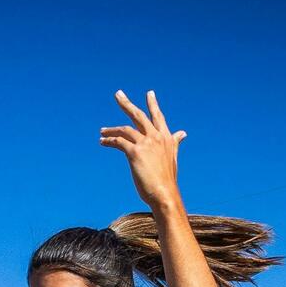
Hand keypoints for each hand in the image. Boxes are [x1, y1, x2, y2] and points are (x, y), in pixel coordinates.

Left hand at [100, 90, 183, 212]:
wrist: (165, 193)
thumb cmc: (167, 180)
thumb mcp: (173, 157)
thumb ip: (175, 143)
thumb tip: (183, 133)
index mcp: (166, 138)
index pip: (158, 117)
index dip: (153, 104)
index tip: (149, 93)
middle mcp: (157, 137)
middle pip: (139, 115)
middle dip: (127, 104)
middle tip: (118, 94)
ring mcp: (146, 143)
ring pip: (125, 129)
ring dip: (112, 129)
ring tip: (102, 131)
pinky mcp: (135, 152)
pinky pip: (119, 142)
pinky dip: (109, 141)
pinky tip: (103, 142)